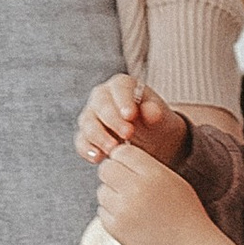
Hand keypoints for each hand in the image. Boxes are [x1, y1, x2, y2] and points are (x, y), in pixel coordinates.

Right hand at [76, 75, 190, 169]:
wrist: (150, 141)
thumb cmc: (154, 123)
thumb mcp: (162, 118)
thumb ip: (155, 113)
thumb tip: (151, 111)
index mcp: (122, 86)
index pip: (120, 88)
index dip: (123, 100)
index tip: (131, 115)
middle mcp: (102, 97)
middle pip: (101, 104)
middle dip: (113, 120)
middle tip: (127, 134)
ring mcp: (91, 115)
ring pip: (88, 122)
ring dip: (99, 137)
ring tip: (113, 149)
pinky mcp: (86, 135)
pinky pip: (81, 141)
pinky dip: (87, 149)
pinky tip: (98, 158)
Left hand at [94, 141, 235, 244]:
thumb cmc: (184, 213)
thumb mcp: (172, 180)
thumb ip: (146, 166)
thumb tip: (118, 155)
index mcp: (152, 174)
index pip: (122, 152)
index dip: (123, 158)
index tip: (127, 166)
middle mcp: (135, 190)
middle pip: (106, 168)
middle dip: (113, 173)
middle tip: (124, 183)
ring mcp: (123, 210)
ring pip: (102, 190)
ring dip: (112, 195)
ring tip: (131, 204)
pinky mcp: (115, 228)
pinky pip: (102, 211)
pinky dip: (112, 213)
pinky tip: (130, 218)